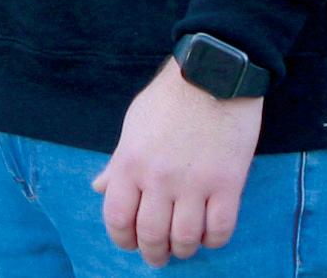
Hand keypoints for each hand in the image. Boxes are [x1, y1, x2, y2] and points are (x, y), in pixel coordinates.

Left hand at [93, 58, 264, 266]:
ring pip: (185, 238)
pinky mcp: (227, 182)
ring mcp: (194, 182)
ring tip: (185, 246)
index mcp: (130, 163)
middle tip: (159, 255)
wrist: (215, 71)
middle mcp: (158, 178)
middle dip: (154, 253)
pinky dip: (213, 239)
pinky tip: (210, 233)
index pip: (117, 220)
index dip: (123, 239)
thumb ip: (117, 161)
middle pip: (151, 236)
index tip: (131, 242)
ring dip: (183, 249)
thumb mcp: (134, 124)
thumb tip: (98, 189)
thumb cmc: (170, 96)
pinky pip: (219, 229)